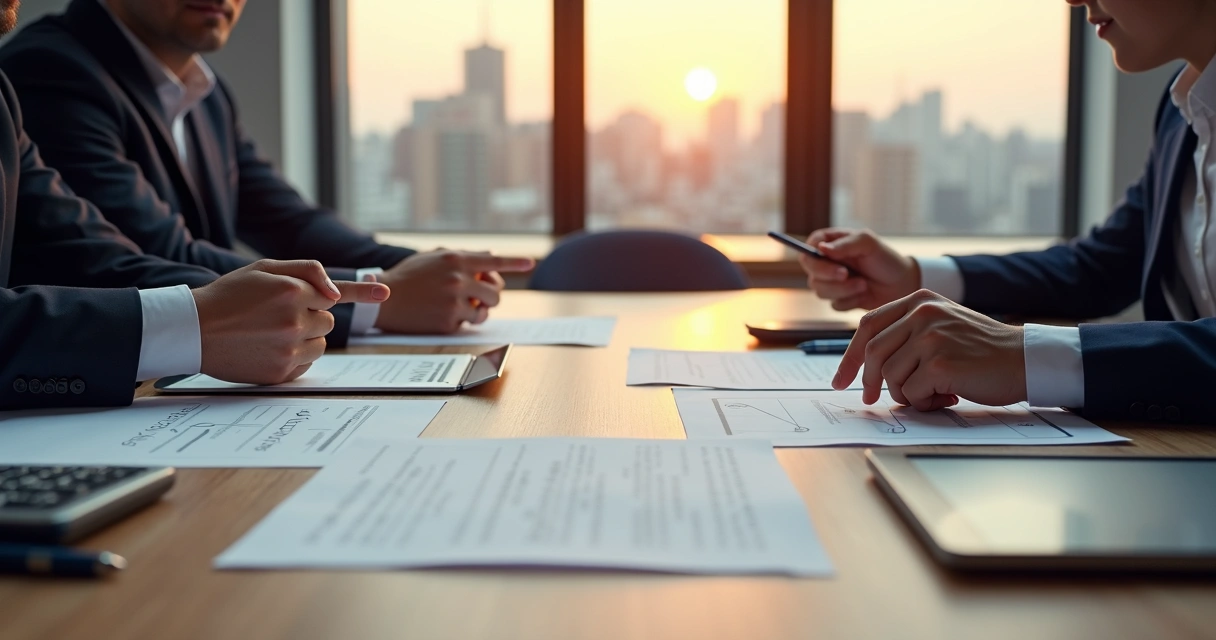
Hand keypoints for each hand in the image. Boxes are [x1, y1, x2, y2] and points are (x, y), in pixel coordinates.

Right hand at [192, 259, 389, 383]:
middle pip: (328, 320)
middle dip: (311, 315)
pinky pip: (308, 363)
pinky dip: (297, 356)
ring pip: (321, 343)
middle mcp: (294, 320)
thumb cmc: (230, 294)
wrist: (194, 330)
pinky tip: (270, 348)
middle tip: (278, 314)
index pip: (334, 294)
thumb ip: (306, 271)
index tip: (384, 293)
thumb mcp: (264, 268)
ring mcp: (289, 348)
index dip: (356, 292)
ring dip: (307, 337)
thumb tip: (337, 294)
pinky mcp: (282, 372)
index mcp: (290, 291)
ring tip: (272, 331)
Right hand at [374, 250, 534, 333]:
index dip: (515, 262)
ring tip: (465, 308)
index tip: (531, 262)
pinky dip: (461, 321)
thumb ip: (462, 256)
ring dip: (479, 311)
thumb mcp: (433, 257)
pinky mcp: (449, 321)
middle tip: (479, 298)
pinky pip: (468, 323)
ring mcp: (454, 301)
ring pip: (485, 311)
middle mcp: (458, 279)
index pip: (494, 261)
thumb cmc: (408, 277)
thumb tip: (490, 256)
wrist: (383, 299)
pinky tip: (443, 315)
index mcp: (456, 259)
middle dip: (490, 296)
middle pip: (496, 292)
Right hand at [799, 228, 919, 310]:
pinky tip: (863, 294)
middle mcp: (827, 263)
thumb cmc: (885, 259)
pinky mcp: (839, 299)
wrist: (902, 284)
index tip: (829, 260)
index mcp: (831, 244)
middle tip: (847, 274)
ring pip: (820, 290)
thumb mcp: (868, 244)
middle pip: (811, 272)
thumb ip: (845, 244)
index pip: (807, 250)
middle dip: (829, 275)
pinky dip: (849, 301)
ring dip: (843, 290)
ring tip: (863, 284)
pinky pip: (834, 305)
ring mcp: (832, 282)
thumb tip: (820, 248)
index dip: (813, 257)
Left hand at [832, 289, 1026, 410]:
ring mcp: (930, 336)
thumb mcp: (941, 325)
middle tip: (870, 399)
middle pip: (873, 353)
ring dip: (907, 394)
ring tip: (934, 392)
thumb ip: (906, 333)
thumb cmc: (981, 350)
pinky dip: (924, 402)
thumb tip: (866, 364)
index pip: (868, 326)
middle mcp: (922, 312)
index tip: (841, 379)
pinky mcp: (939, 362)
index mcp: (918, 299)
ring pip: (890, 376)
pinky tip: (948, 395)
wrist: (1023, 359)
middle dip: (868, 381)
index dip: (850, 356)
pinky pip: (911, 392)